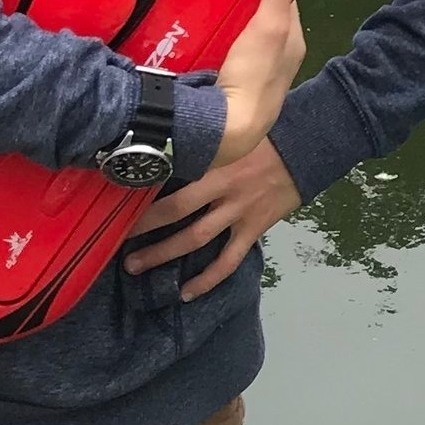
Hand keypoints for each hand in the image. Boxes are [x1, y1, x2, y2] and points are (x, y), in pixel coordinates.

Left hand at [126, 138, 299, 300]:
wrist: (308, 149)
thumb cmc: (266, 135)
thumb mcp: (231, 130)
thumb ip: (203, 139)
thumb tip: (168, 135)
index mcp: (216, 161)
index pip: (172, 175)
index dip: (144, 190)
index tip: (117, 201)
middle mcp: (224, 189)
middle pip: (176, 211)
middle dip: (144, 228)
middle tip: (116, 241)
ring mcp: (240, 211)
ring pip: (197, 238)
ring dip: (164, 254)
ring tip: (136, 268)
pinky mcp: (254, 228)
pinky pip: (228, 260)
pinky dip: (208, 279)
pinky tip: (187, 293)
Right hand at [216, 0, 304, 167]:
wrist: (223, 130)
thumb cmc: (252, 78)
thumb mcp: (270, 26)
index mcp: (290, 43)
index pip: (284, 1)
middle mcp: (275, 60)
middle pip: (259, 19)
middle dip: (243, 1)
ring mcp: (249, 75)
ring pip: (238, 37)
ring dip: (224, 22)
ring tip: (201, 1)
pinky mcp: (224, 86)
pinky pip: (217, 54)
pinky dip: (209, 41)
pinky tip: (192, 33)